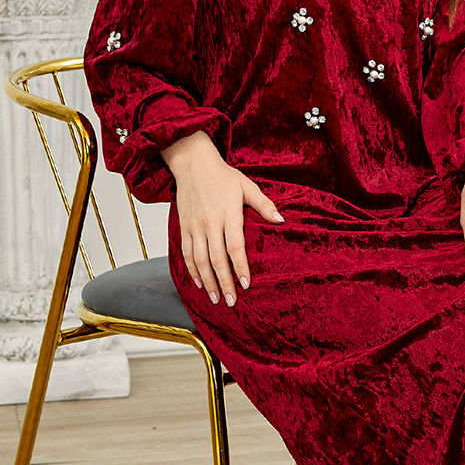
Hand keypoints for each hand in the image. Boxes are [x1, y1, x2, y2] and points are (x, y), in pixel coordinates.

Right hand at [160, 131, 283, 306]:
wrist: (191, 163)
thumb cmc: (223, 176)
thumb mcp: (247, 186)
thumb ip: (264, 205)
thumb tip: (281, 220)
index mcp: (228, 213)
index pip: (235, 246)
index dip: (240, 267)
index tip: (246, 285)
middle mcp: (209, 222)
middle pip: (216, 258)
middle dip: (224, 282)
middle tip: (230, 301)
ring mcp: (194, 225)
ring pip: (199, 259)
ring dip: (207, 281)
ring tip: (215, 298)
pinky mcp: (183, 226)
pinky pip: (186, 252)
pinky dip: (192, 270)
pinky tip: (200, 283)